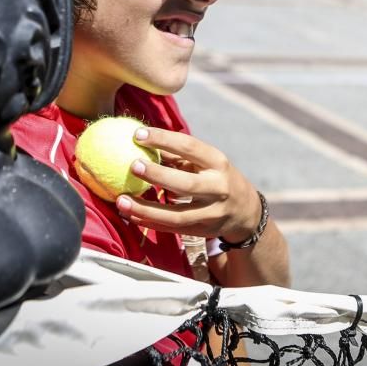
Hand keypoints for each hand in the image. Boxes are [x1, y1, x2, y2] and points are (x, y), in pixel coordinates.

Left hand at [114, 127, 261, 242]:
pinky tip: (130, 215)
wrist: (246, 211)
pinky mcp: (202, 231)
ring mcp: (212, 213)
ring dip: (146, 209)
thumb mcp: (207, 162)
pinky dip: (149, 222)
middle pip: (186, 184)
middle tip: (132, 166)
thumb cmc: (218, 177)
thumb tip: (143, 141)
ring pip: (176, 215)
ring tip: (121, 201)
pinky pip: (172, 229)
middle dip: (157, 175)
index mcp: (218, 163)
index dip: (163, 139)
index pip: (190, 147)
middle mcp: (218, 188)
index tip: (137, 135)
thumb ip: (179, 154)